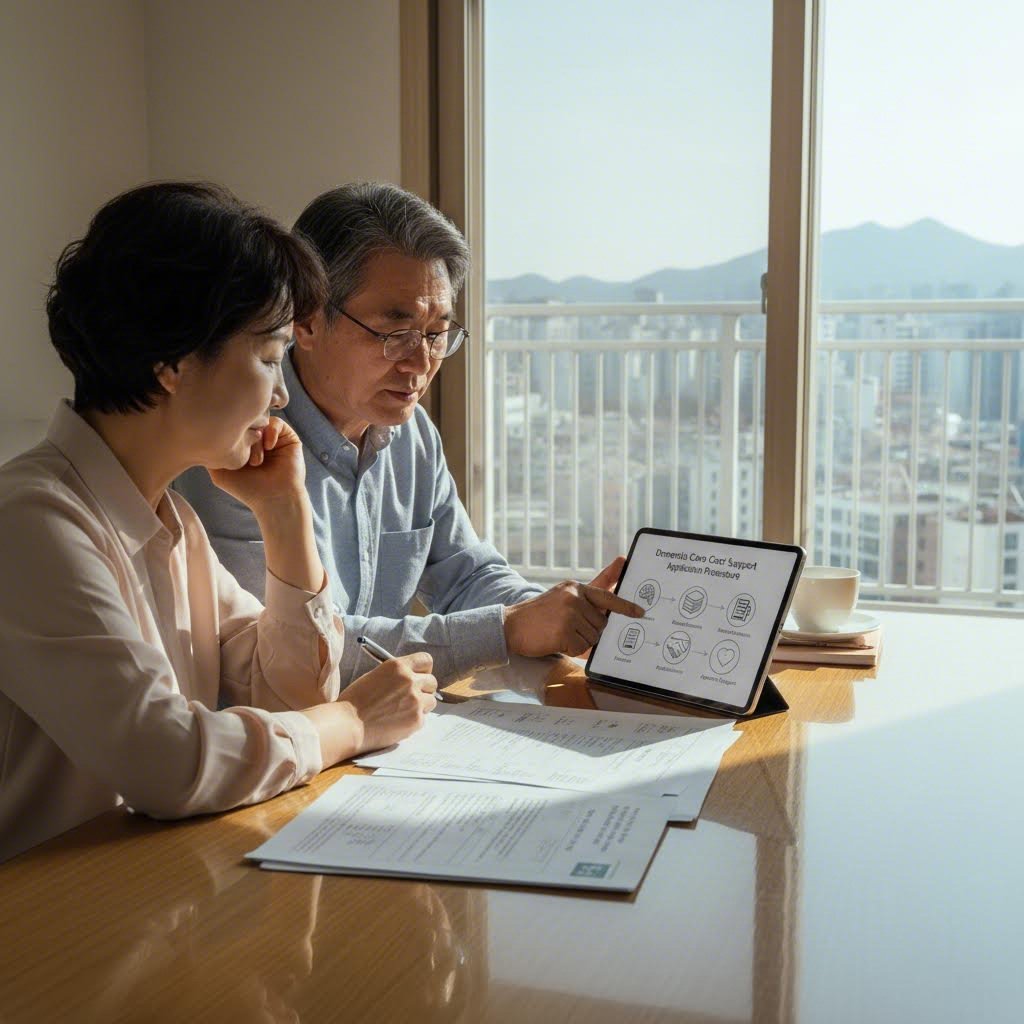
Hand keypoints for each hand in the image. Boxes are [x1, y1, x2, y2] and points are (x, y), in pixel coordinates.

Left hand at [209, 418, 305, 514]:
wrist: (274, 499)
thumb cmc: (248, 489)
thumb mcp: (220, 473)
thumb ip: (210, 455)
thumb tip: (201, 435)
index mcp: (242, 446)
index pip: (232, 426)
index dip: (228, 432)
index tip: (228, 449)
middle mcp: (256, 440)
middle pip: (245, 422)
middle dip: (242, 435)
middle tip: (243, 455)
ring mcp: (272, 438)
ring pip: (260, 422)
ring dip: (256, 439)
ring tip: (257, 461)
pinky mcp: (288, 437)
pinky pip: (276, 422)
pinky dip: (270, 432)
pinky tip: (268, 448)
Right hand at [341, 652, 437, 753]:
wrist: (348, 724)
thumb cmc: (354, 701)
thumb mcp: (374, 676)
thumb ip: (395, 675)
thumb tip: (410, 677)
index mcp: (398, 666)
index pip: (426, 660)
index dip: (423, 670)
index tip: (419, 676)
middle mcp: (410, 680)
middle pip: (432, 681)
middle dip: (424, 689)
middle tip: (411, 697)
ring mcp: (415, 700)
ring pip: (431, 700)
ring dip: (421, 705)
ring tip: (403, 711)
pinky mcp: (416, 720)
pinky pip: (423, 718)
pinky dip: (414, 721)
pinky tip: (397, 723)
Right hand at [503, 556, 645, 657]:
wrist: (510, 626)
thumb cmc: (538, 616)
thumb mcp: (561, 598)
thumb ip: (586, 600)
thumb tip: (607, 610)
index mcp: (575, 588)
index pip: (606, 596)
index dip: (625, 605)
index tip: (640, 612)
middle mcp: (574, 597)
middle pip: (601, 623)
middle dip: (589, 631)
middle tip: (566, 628)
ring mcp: (569, 614)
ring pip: (593, 637)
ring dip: (579, 641)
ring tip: (558, 633)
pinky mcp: (564, 632)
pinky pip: (580, 648)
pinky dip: (570, 649)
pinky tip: (555, 641)